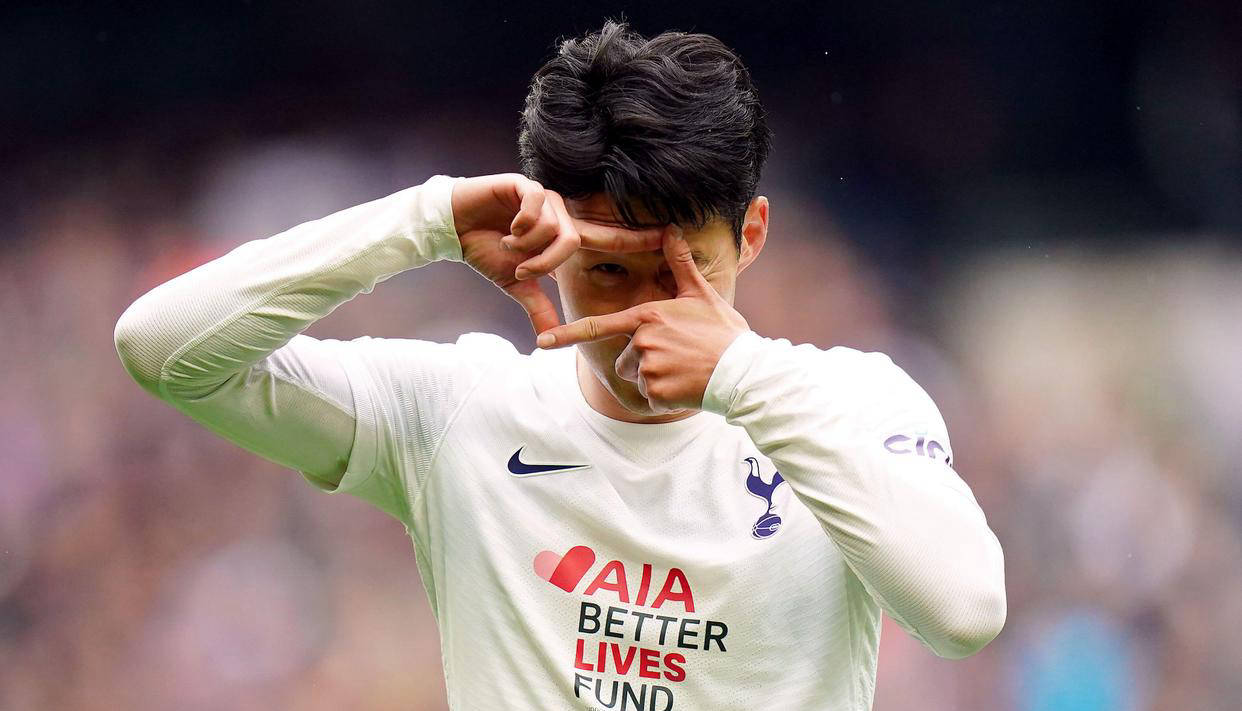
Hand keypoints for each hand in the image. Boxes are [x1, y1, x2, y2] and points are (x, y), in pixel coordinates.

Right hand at [451, 174, 663, 334]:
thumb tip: (546, 339)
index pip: (607, 236)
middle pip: (576, 239)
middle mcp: (560, 213)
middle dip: (547, 262)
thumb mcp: (515, 285)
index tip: (670, 234)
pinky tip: (505, 229)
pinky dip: (521, 226)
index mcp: (564, 234)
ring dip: (529, 247)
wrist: (453, 228)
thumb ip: (537, 307)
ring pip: (556, 227)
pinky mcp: (525, 185)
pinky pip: (537, 206)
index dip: (637, 236)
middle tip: (522, 272)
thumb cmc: (486, 252)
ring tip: (508, 247)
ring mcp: (544, 198)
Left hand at [536, 227, 749, 412]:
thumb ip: (680, 264)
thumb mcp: (702, 294)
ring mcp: (648, 367)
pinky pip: (649, 398)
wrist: (743, 371)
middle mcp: (642, 341)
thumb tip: (672, 229)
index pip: (599, 327)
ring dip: (654, 380)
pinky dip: (664, 398)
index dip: (567, 335)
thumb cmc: (724, 333)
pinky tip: (686, 387)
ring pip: (636, 379)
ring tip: (683, 371)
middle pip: (624, 359)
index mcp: (647, 316)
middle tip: (678, 358)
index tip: (542, 342)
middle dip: (644, 362)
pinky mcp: (656, 392)